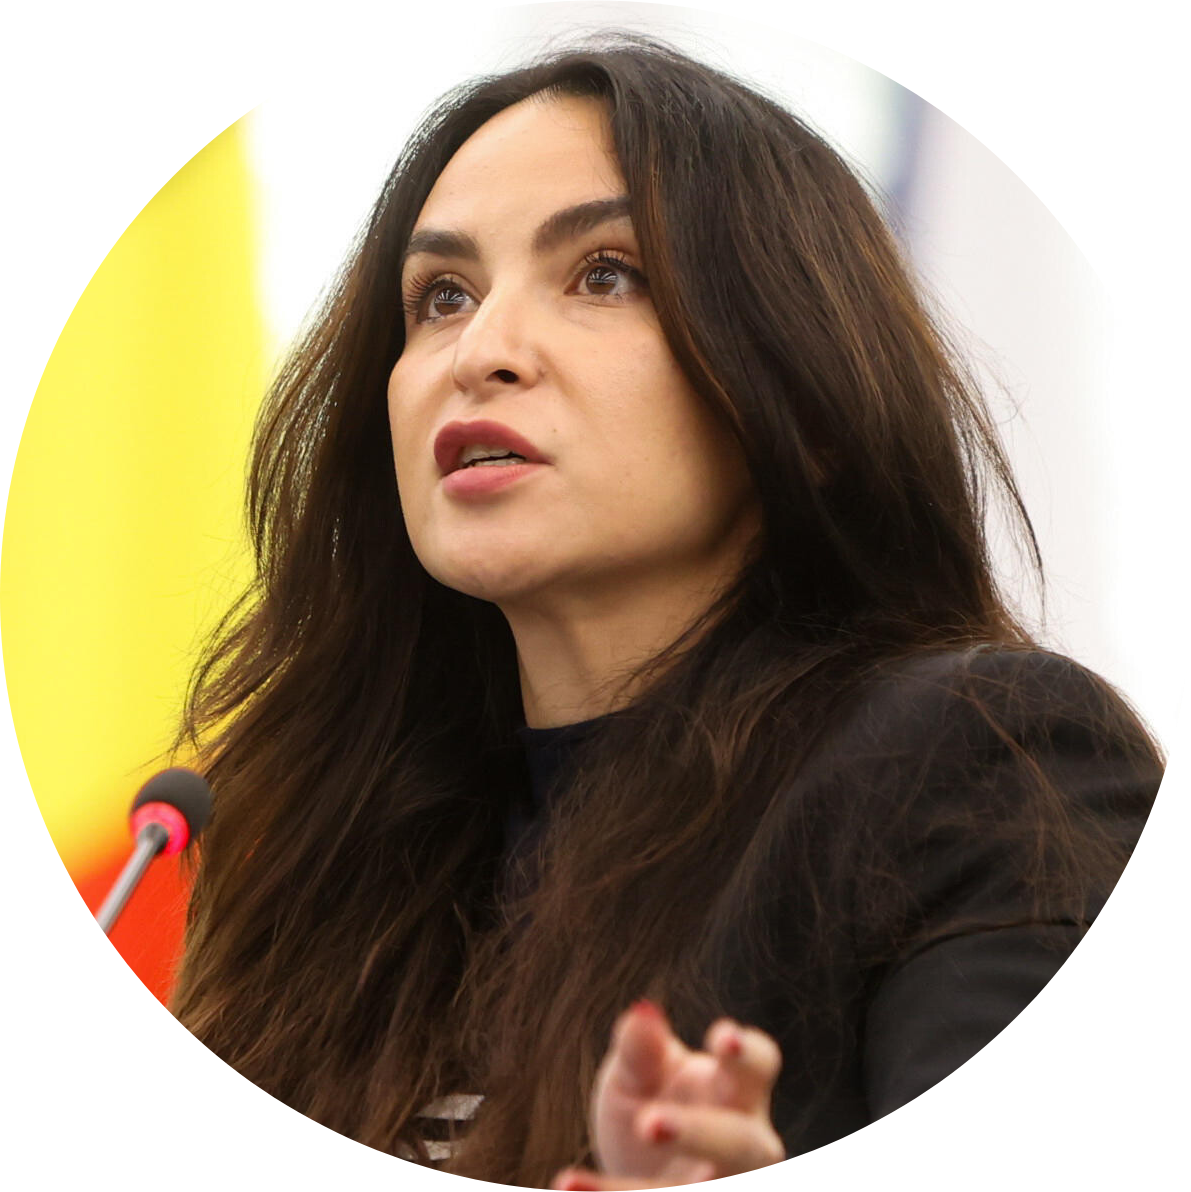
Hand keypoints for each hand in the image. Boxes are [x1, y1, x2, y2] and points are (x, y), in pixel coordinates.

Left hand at [551, 1000, 786, 1190]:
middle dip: (698, 1133)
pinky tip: (566, 1184)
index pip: (759, 1066)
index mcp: (736, 1090)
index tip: (721, 1038)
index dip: (747, 1053)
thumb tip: (641, 1011)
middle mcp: (745, 1145)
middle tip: (649, 1124)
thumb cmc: (647, 1101)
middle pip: (738, 1142)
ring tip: (589, 1171)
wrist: (634, 1167)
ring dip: (645, 1191)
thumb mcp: (639, 1073)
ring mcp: (720, 1186)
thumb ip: (641, 1048)